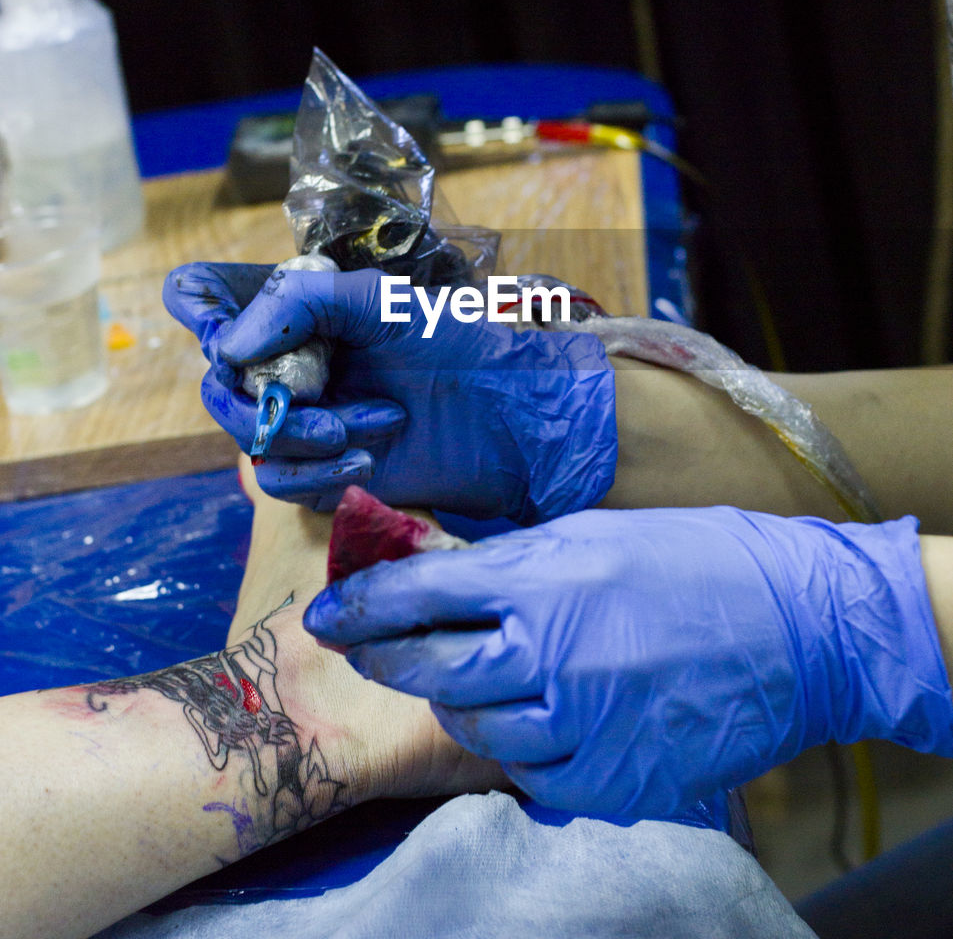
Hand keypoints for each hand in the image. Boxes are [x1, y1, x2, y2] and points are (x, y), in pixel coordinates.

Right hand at [164, 263, 616, 520]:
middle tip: (315, 403)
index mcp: (298, 317)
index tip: (209, 318)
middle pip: (222, 386)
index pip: (212, 300)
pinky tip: (367, 460)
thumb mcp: (379, 303)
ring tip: (377, 424)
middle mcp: (292, 367)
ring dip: (304, 438)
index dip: (196, 303)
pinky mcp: (323, 473)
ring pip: (250, 440)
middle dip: (262, 401)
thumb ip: (299, 305)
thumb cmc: (456, 346)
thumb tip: (225, 347)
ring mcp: (305, 422)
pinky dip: (317, 473)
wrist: (510, 417)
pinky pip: (281, 483)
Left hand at [302, 507, 952, 821]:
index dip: (361, 605)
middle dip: (388, 659)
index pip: (417, 594)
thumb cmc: (696, 560)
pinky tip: (541, 719)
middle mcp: (548, 655)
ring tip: (469, 683)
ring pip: (475, 729)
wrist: (798, 628)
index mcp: (541, 579)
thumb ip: (512, 561)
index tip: (330, 614)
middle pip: (429, 671)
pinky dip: (524, 748)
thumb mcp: (594, 533)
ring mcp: (580, 726)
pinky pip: (533, 775)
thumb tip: (443, 572)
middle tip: (374, 651)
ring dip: (460, 705)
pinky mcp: (611, 781)